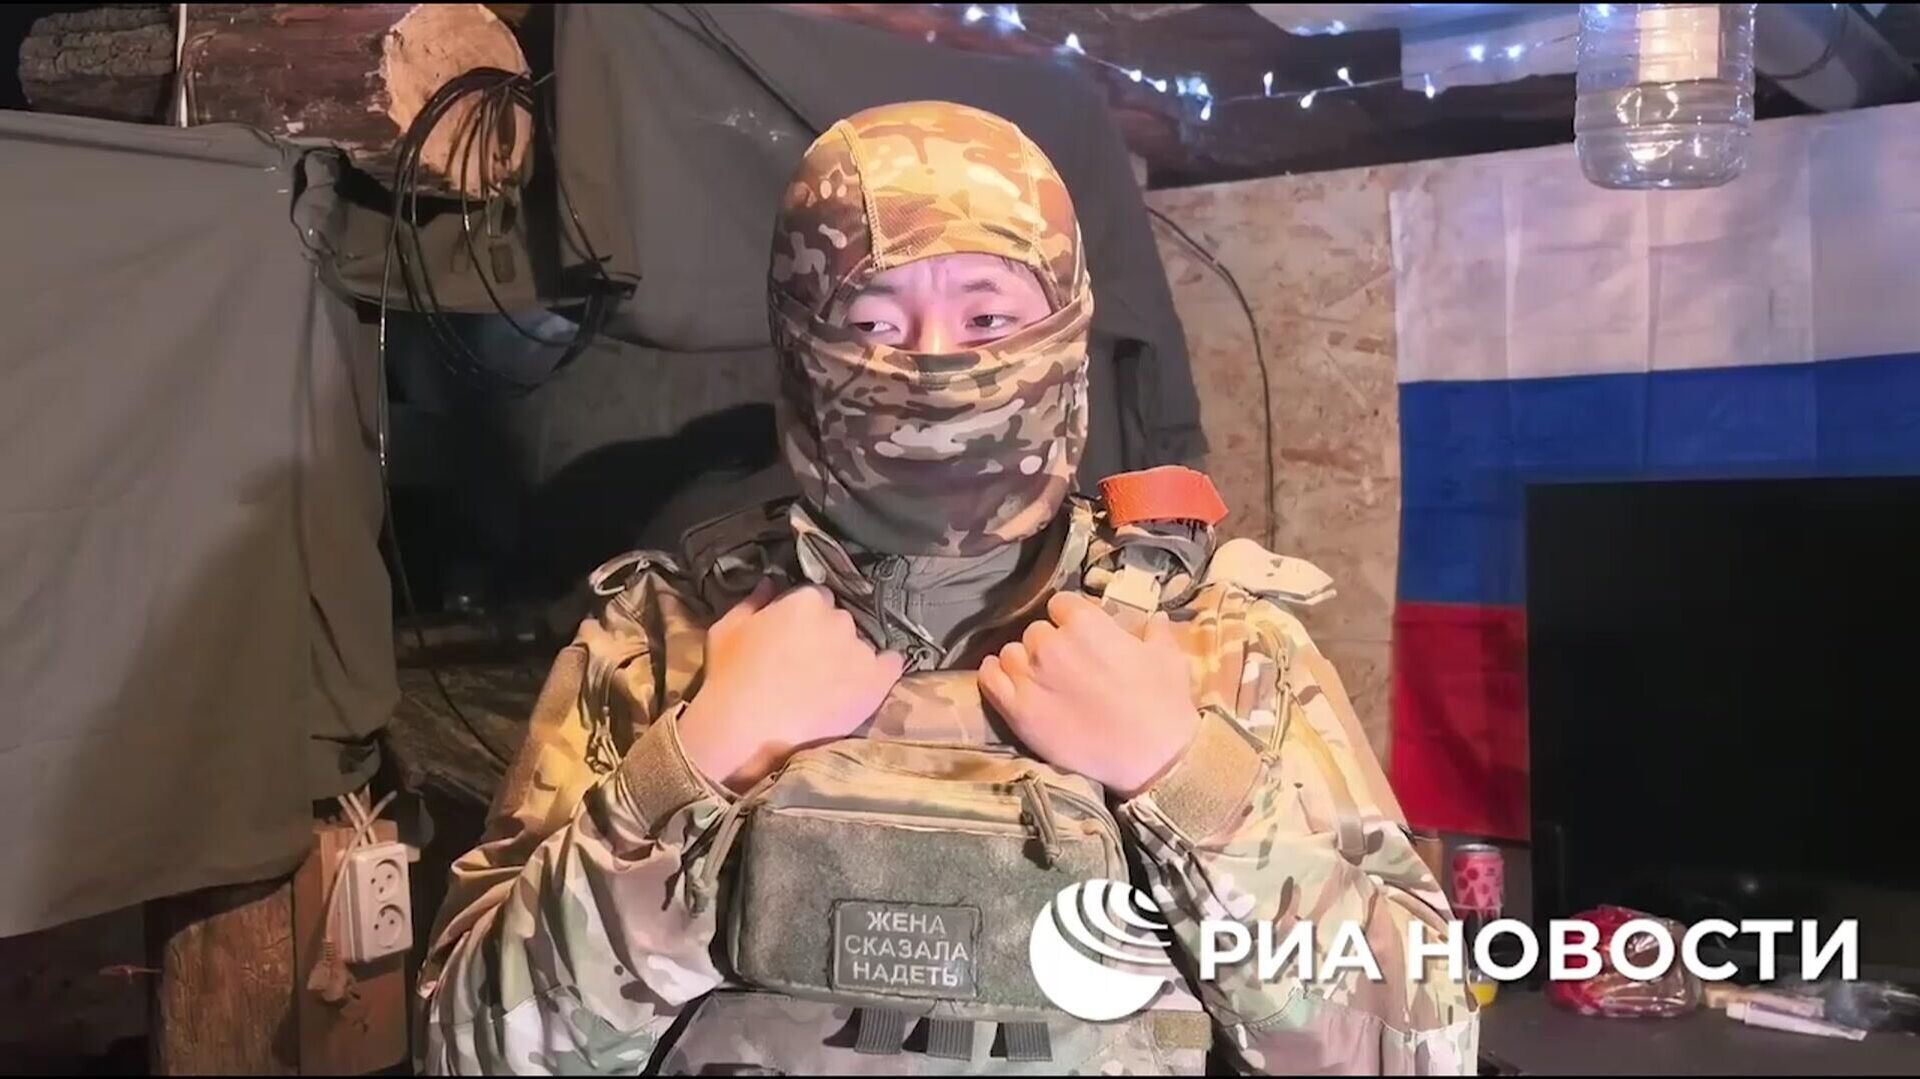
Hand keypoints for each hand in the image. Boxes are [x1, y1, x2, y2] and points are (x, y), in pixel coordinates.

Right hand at [678, 579, 904, 791]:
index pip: (817, 598)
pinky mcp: (876, 681)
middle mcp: (839, 619)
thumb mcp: (727, 629)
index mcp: (806, 599)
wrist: (744, 730)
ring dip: (849, 658)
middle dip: (828, 637)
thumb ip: (753, 600)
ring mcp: (860, 650)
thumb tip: (770, 583)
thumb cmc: (729, 676)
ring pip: (861, 646)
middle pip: (841, 621)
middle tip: (809, 663)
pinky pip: (892, 664)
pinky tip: (866, 683)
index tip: (796, 637)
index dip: (806, 619)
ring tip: (829, 684)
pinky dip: (882, 670)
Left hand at [978, 591, 1199, 798]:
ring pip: (1011, 654)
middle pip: (1036, 631)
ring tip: (1040, 679)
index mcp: (1085, 623)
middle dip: (1049, 643)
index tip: (1078, 633)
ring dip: (1023, 661)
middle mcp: (1050, 643)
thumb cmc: (1163, 704)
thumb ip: (1156, 632)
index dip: (1070, 618)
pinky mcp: (1017, 710)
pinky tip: (1003, 677)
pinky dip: (993, 674)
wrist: (1151, 758)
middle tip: (1065, 664)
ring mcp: (1029, 676)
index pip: (1061, 604)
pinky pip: (990, 679)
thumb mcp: (1168, 658)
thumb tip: (1157, 618)